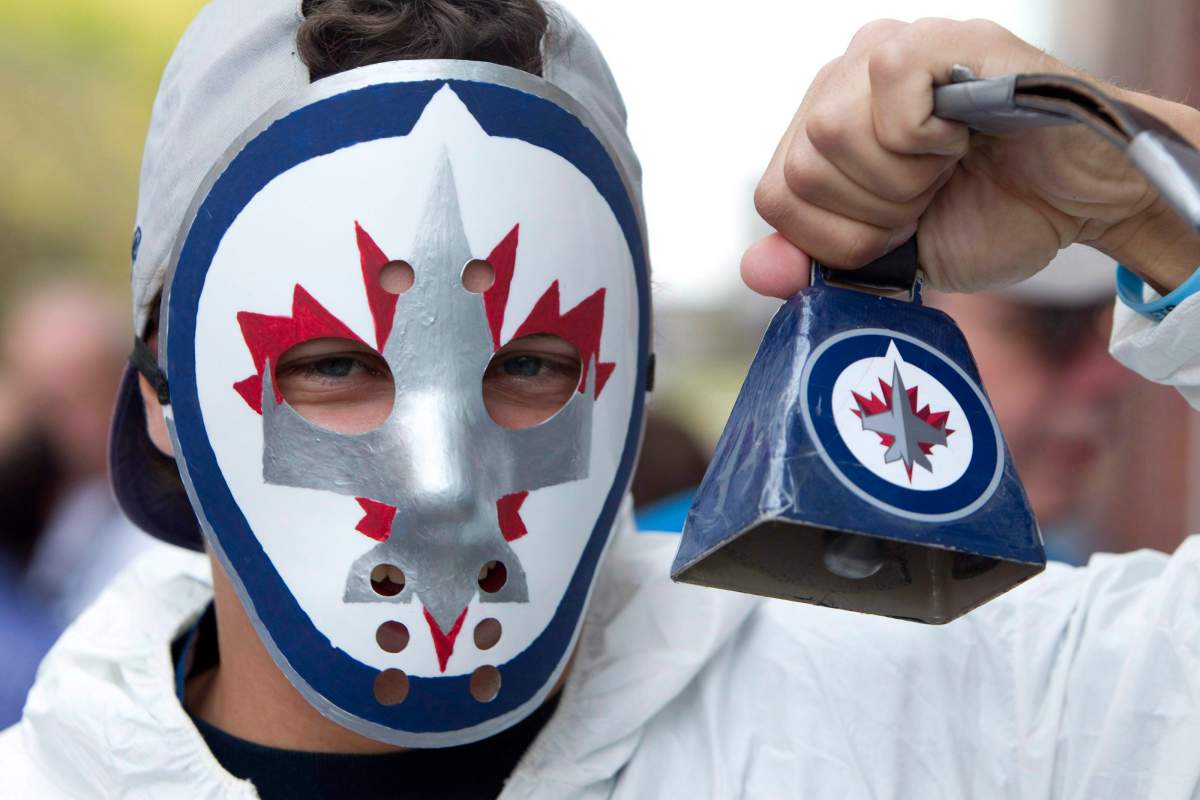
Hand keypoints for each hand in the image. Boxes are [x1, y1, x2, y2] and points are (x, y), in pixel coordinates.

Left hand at [743, 18, 1199, 296]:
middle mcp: (841, 81)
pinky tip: (962, 132)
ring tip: (950, 163)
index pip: (776, 196)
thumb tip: (754, 271)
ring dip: (903, 179)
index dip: (839, 236)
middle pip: (801, 171)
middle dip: (874, 212)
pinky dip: (925, 139)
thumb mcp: (891, 259)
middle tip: (933, 193)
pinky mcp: (935, 40)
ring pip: (831, 137)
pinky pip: (887, 97)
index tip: (901, 226)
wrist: (1082, 201)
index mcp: (822, 130)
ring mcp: (883, 53)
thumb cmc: (990, 215)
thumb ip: (821, 262)